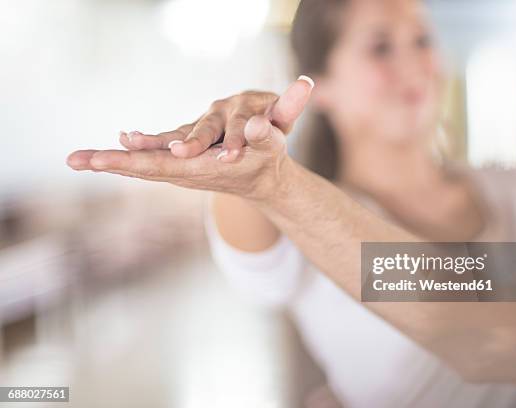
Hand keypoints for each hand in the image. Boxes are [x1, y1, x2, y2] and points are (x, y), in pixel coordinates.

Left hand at [66, 77, 313, 199]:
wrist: (266, 181)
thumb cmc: (270, 160)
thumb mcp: (272, 145)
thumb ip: (265, 135)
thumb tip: (255, 125)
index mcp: (204, 167)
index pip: (161, 164)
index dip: (132, 160)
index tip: (102, 160)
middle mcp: (188, 169)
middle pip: (144, 167)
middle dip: (110, 163)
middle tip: (73, 160)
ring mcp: (184, 166)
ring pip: (145, 164)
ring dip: (114, 161)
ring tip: (81, 159)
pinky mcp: (185, 160)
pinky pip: (154, 158)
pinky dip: (135, 152)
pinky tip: (123, 141)